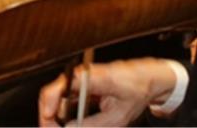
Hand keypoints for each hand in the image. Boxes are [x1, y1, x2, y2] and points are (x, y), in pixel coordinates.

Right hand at [37, 60, 180, 126]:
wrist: (148, 77)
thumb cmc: (136, 90)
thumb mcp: (117, 117)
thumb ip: (92, 125)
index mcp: (89, 78)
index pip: (58, 89)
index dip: (48, 108)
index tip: (48, 123)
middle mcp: (81, 75)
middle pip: (53, 94)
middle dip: (49, 116)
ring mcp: (80, 78)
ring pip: (57, 96)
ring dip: (56, 115)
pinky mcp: (82, 83)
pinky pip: (66, 97)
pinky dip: (64, 112)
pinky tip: (68, 123)